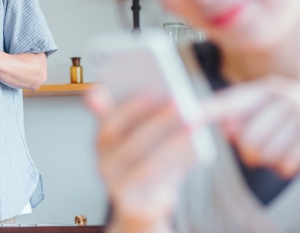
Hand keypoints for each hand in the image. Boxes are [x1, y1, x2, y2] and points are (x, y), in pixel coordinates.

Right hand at [85, 87, 197, 232]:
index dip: (125, 106)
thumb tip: (162, 94)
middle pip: (130, 140)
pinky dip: (178, 166)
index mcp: (102, 141)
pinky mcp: (130, 203)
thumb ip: (140, 116)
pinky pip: (158, 183)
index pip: (106, 120)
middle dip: (157, 120)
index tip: (149, 91)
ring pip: (146, 162)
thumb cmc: (142, 166)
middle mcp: (103, 161)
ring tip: (194, 125)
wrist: (140, 209)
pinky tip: (196, 152)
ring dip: (173, 143)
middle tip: (180, 102)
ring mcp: (114, 184)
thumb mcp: (136, 140)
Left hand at [204, 75, 299, 177]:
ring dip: (269, 161)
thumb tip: (226, 129)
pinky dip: (285, 168)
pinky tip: (292, 159)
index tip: (189, 119)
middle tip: (259, 152)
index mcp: (265, 89)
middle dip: (249, 152)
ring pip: (265, 153)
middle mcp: (283, 96)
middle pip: (246, 138)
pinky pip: (285, 163)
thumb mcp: (269, 110)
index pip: (229, 102)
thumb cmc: (293, 119)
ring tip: (280, 152)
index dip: (207, 111)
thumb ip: (241, 116)